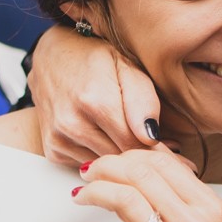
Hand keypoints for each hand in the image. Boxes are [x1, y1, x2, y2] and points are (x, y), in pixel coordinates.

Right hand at [30, 26, 163, 165]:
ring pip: (105, 165)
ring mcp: (58, 138)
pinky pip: (87, 165)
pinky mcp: (52, 149)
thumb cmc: (93, 58)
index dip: (158, 148)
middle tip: (157, 143)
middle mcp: (72, 123)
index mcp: (95, 101)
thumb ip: (143, 100)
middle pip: (121, 158)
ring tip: (128, 136)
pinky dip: (99, 155)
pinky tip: (104, 137)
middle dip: (141, 154)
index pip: (137, 144)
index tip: (172, 145)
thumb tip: (151, 137)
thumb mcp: (126, 66)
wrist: (50, 56)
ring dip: (119, 156)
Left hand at [74, 149, 221, 221]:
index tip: (111, 163)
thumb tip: (159, 168)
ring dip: (94, 192)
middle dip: (105, 167)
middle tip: (88, 174)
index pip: (163, 163)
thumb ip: (189, 203)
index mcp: (211, 210)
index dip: (128, 156)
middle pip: (140, 174)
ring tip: (81, 197)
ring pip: (124, 200)